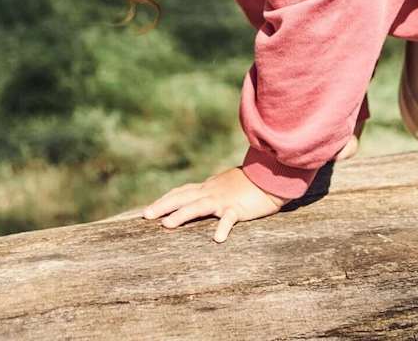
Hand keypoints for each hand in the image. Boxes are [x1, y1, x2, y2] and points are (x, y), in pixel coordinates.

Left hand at [141, 167, 286, 242]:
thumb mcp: (226, 185)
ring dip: (181, 215)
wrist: (271, 177)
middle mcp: (211, 192)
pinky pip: (230, 218)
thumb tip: (200, 195)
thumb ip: (212, 190)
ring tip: (166, 225)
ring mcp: (224, 200)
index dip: (165, 200)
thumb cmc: (250, 184)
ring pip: (199, 206)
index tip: (149, 209)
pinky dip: (223, 227)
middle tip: (146, 215)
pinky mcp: (239, 208)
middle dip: (163, 206)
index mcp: (208, 188)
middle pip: (182, 197)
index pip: (181, 192)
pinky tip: (217, 239)